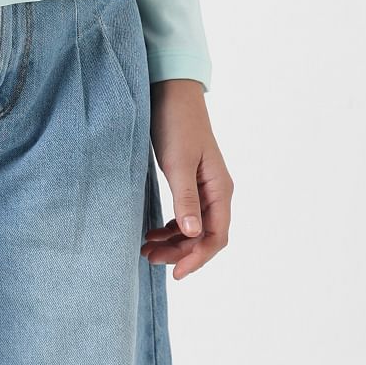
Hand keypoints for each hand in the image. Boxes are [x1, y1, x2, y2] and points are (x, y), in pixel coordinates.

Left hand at [142, 78, 232, 279]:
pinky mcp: (189, 177)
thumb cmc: (175, 122)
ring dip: (174, 240)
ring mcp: (204, 184)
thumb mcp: (177, 162)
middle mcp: (216, 190)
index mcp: (219, 188)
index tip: (175, 275)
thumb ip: (185, 199)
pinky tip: (153, 230)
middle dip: (180, 252)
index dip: (198, 258)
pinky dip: (171, 225)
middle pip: (204, 235)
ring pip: (194, 226)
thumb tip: (195, 234)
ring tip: (146, 248)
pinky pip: (186, 212)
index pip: (216, 236)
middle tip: (149, 259)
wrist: (170, 90)